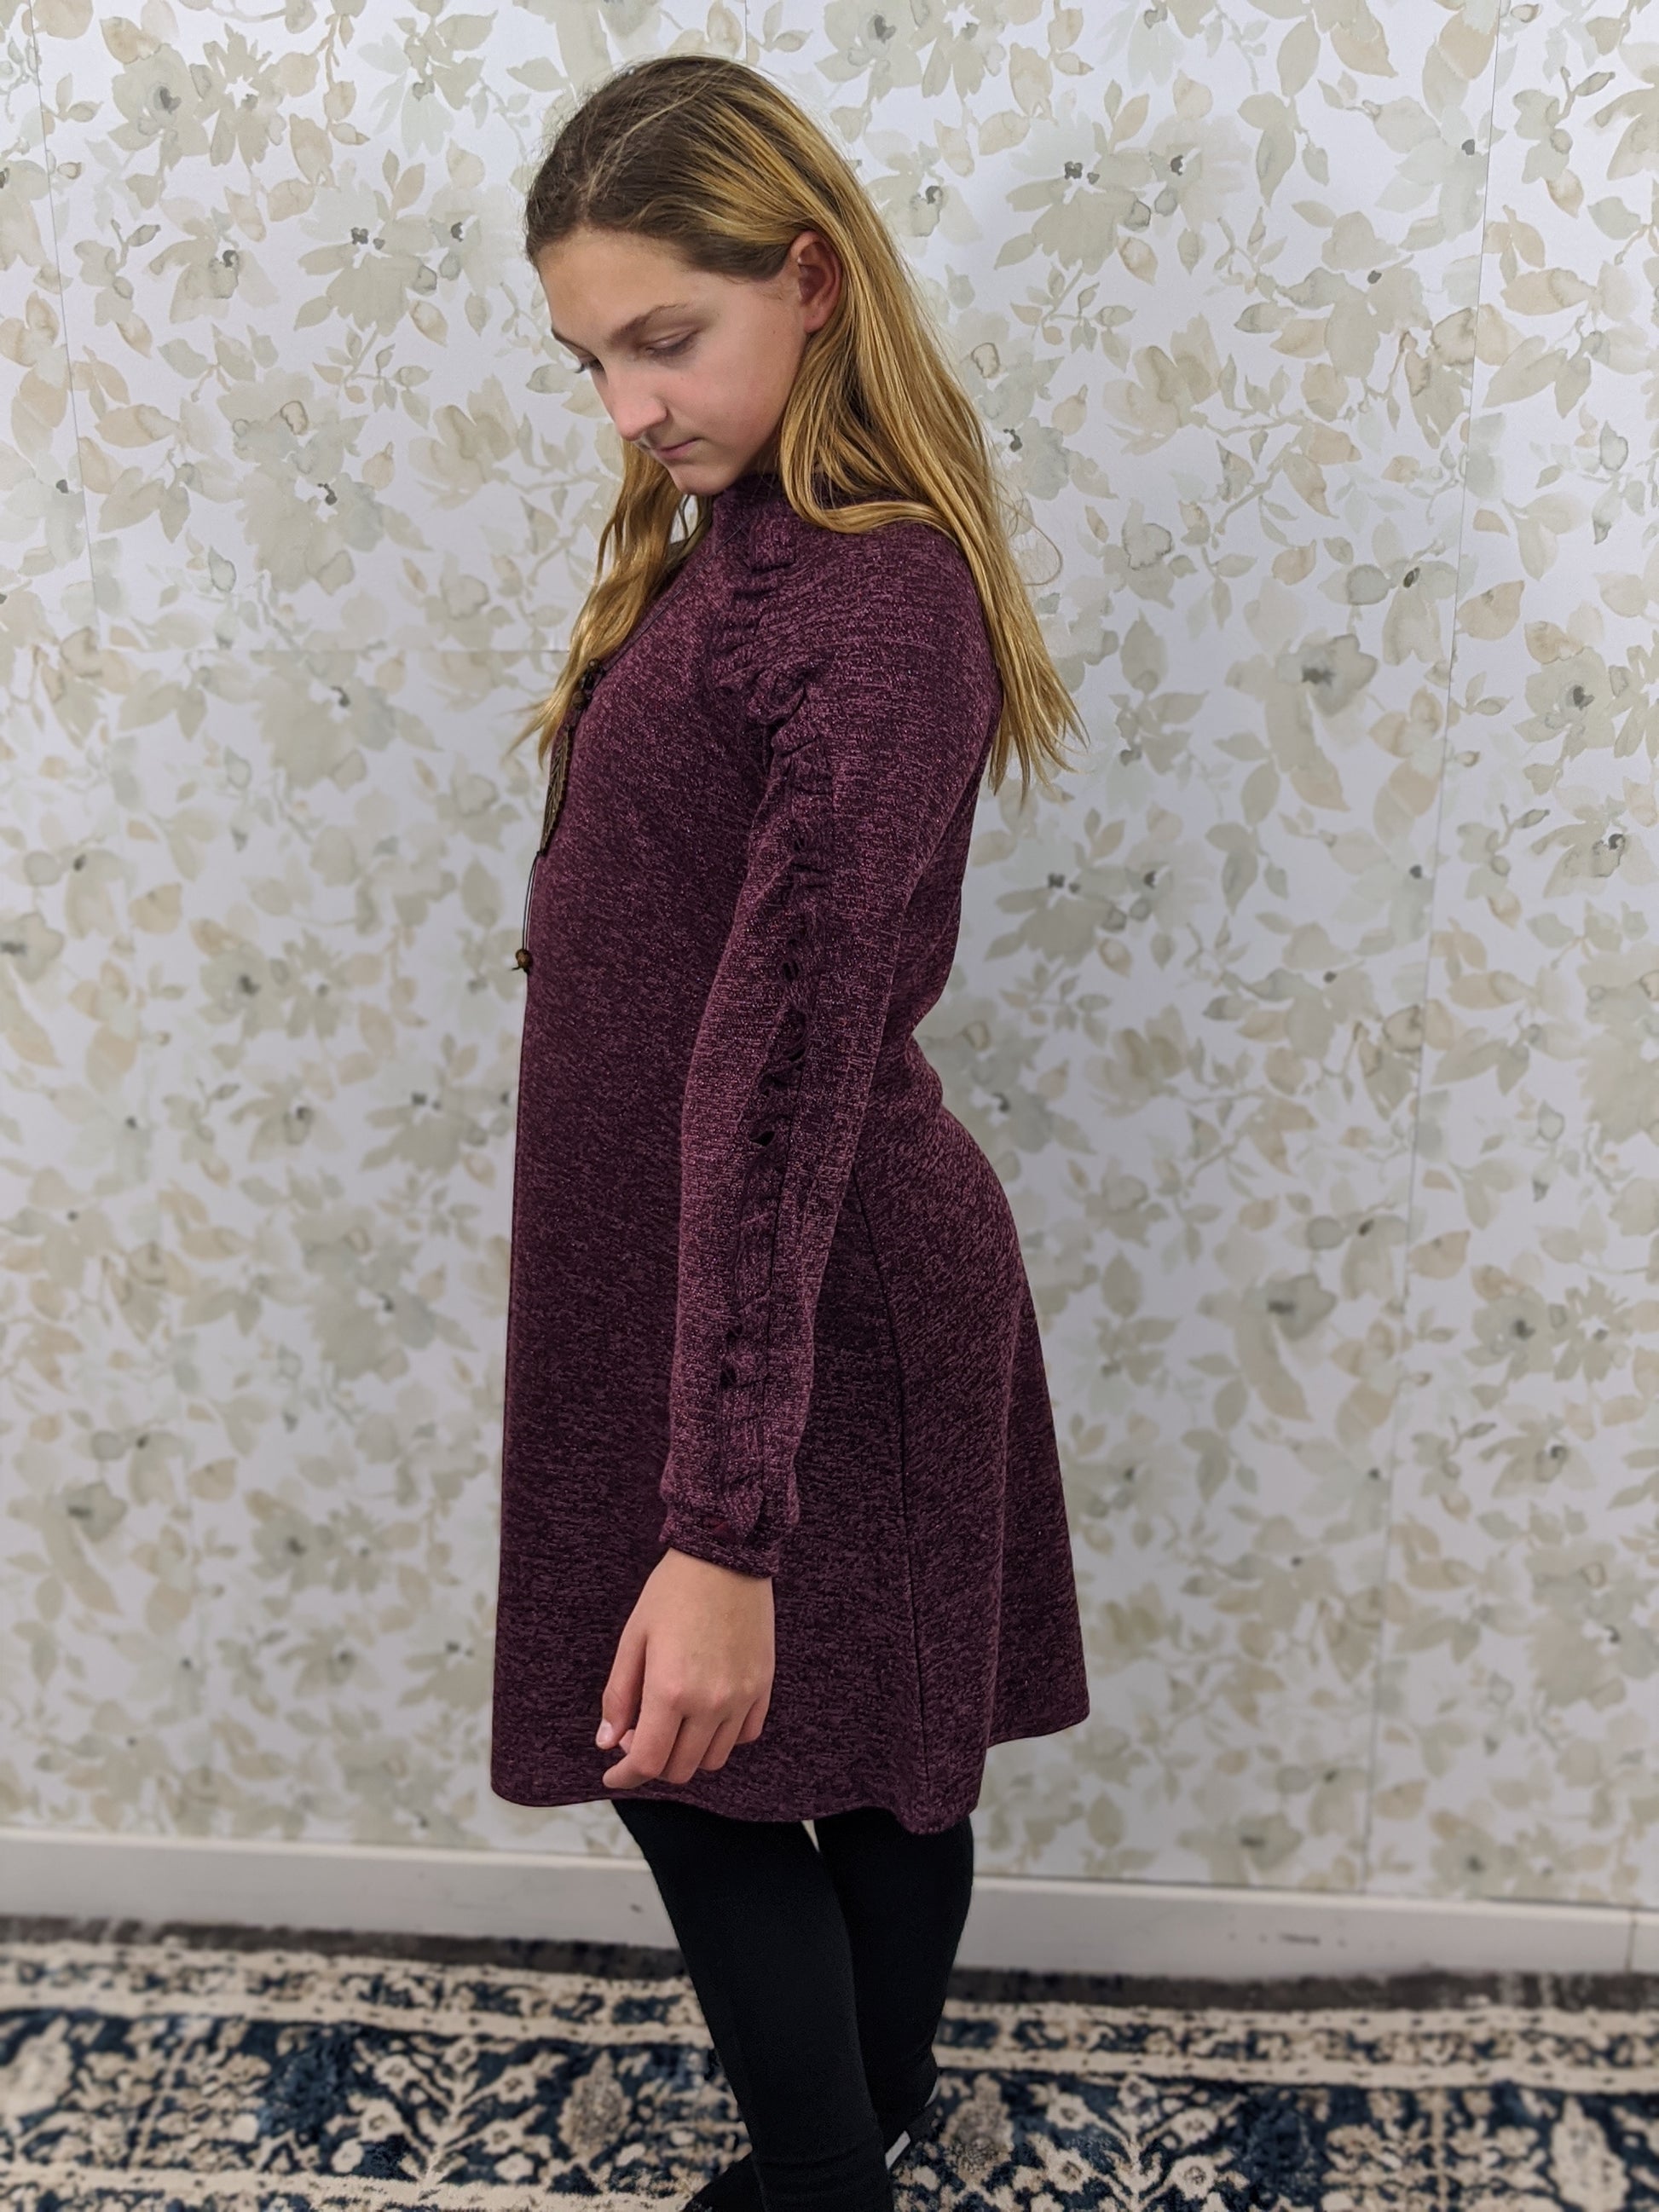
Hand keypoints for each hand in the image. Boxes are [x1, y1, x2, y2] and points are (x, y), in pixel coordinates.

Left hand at [596, 1546, 774, 1788]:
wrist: (727, 1555)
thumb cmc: (673, 1591)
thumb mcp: (634, 1638)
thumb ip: (619, 1695)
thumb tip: (607, 1742)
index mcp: (670, 1690)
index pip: (647, 1761)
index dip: (625, 1777)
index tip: (613, 1775)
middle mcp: (710, 1702)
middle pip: (680, 1769)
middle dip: (653, 1764)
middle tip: (637, 1736)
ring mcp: (742, 1697)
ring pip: (713, 1759)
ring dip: (687, 1753)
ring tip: (672, 1723)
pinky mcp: (763, 1686)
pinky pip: (744, 1735)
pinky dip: (721, 1737)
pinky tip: (705, 1714)